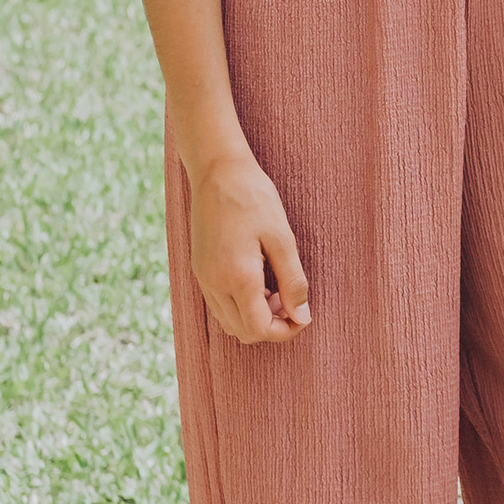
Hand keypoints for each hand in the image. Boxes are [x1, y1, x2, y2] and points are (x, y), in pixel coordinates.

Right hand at [187, 151, 311, 345]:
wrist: (217, 171)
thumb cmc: (254, 199)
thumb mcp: (282, 238)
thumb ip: (293, 281)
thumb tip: (302, 316)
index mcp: (237, 277)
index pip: (260, 329)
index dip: (285, 331)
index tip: (304, 315)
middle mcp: (214, 284)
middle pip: (243, 331)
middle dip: (272, 325)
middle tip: (293, 300)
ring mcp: (203, 278)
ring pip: (229, 321)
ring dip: (255, 316)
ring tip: (278, 289)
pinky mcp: (200, 270)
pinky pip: (219, 304)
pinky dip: (241, 304)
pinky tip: (259, 280)